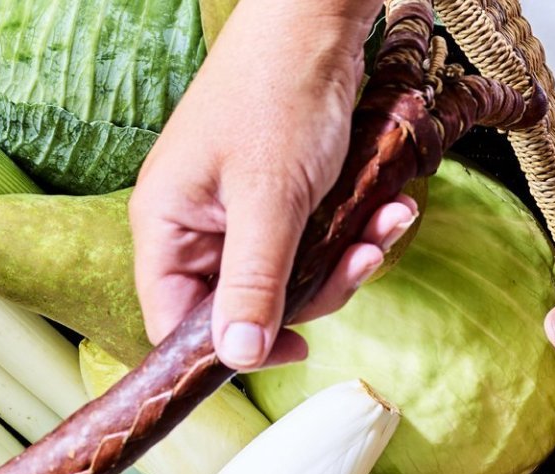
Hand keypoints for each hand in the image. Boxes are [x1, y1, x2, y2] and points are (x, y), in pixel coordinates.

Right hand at [131, 0, 414, 370]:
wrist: (314, 24)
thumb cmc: (276, 94)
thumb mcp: (270, 199)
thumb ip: (253, 283)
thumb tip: (238, 358)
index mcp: (166, 226)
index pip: (175, 322)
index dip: (228, 350)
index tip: (294, 347)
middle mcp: (194, 225)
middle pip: (243, 305)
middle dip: (313, 291)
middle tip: (360, 264)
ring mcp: (236, 211)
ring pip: (288, 275)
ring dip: (345, 259)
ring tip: (387, 224)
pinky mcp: (277, 197)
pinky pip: (311, 241)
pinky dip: (353, 231)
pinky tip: (389, 207)